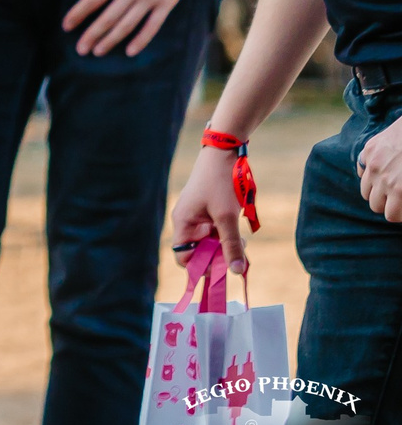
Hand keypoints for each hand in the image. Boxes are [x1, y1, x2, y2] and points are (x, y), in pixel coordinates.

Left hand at [63, 0, 215, 56]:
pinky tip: (130, 51)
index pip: (92, 0)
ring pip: (127, 25)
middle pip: (107, 18)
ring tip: (98, 52)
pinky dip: (141, 40)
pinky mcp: (168, 1)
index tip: (66, 26)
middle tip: (80, 50)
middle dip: (92, 35)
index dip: (78, 14)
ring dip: (111, 40)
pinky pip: (153, 26)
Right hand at [171, 144, 250, 272]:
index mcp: (183, 223)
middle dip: (217, 256)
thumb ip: (231, 245)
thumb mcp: (227, 217)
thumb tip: (237, 272)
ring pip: (209, 242)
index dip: (201, 266)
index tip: (222, 267)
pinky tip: (239, 235)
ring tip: (242, 243)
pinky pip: (215, 232)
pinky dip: (226, 236)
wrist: (224, 153)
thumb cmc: (220, 183)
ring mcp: (197, 216)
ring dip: (225, 246)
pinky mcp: (208, 211)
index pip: (184, 257)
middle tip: (238, 254)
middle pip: (198, 251)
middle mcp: (187, 221)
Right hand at [360, 117, 401, 222]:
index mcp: (399, 190)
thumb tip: (400, 204)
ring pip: (365, 191)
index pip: (391, 216)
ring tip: (388, 186)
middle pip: (375, 205)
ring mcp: (373, 164)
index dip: (399, 214)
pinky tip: (382, 170)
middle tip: (397, 199)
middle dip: (387, 205)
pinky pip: (361, 171)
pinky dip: (368, 174)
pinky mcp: (368, 150)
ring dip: (376, 191)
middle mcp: (383, 179)